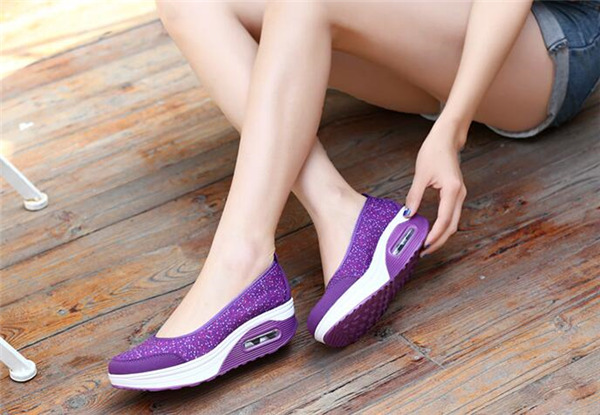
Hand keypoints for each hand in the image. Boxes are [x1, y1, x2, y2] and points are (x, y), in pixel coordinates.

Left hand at [405, 118, 467, 255]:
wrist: (446, 139)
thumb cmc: (434, 152)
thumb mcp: (421, 175)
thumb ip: (414, 196)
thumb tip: (407, 215)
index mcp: (451, 190)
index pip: (444, 220)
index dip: (435, 235)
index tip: (424, 245)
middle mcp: (459, 194)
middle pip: (452, 226)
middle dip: (439, 241)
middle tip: (424, 251)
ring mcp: (459, 195)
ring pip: (453, 222)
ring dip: (442, 235)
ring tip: (426, 244)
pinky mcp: (456, 194)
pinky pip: (452, 215)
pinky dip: (443, 226)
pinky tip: (432, 231)